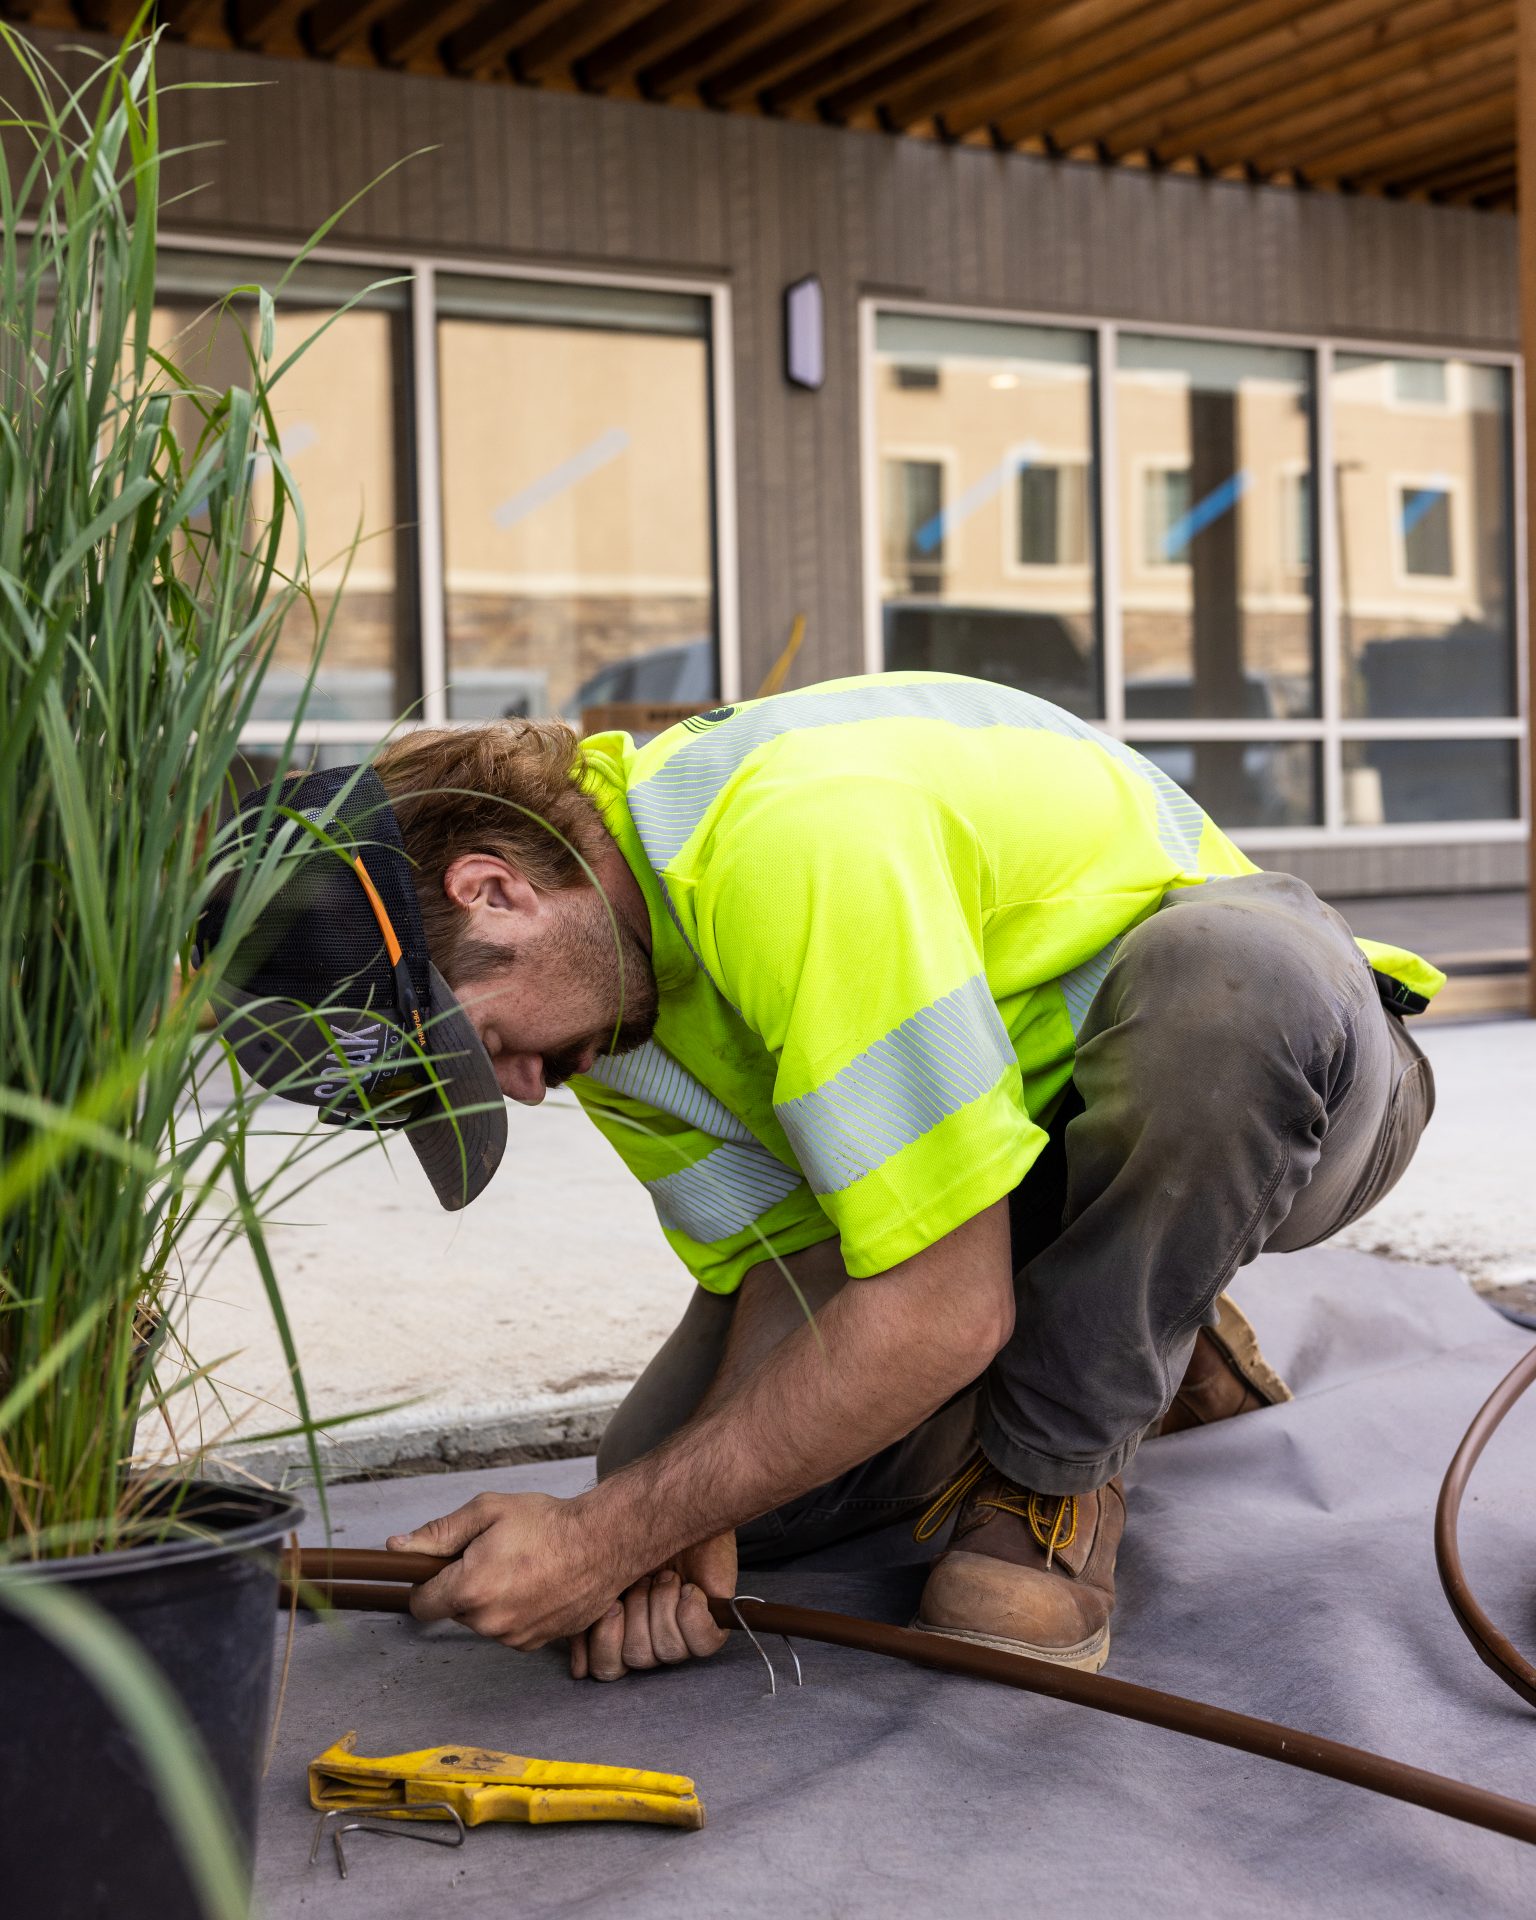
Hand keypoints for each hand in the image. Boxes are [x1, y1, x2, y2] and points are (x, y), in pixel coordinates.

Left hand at [386, 1492, 612, 1648]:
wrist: (603, 1542)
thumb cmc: (547, 1523)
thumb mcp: (487, 1511)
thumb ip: (439, 1533)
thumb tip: (398, 1547)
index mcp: (469, 1589)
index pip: (421, 1605)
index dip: (427, 1583)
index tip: (442, 1567)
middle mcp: (488, 1622)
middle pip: (454, 1611)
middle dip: (465, 1586)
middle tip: (494, 1555)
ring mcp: (513, 1637)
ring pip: (483, 1621)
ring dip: (491, 1600)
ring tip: (522, 1568)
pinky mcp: (535, 1643)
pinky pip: (509, 1630)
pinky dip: (516, 1611)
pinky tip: (537, 1585)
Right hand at [568, 1533, 735, 1682]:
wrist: (676, 1508)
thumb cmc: (636, 1538)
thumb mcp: (599, 1575)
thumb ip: (581, 1618)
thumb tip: (579, 1670)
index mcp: (618, 1633)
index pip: (605, 1668)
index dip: (605, 1640)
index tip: (612, 1601)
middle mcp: (649, 1640)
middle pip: (634, 1659)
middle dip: (635, 1613)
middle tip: (641, 1581)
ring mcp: (681, 1635)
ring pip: (666, 1651)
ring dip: (662, 1604)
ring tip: (667, 1576)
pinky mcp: (711, 1626)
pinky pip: (701, 1644)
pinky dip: (692, 1613)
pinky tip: (689, 1589)